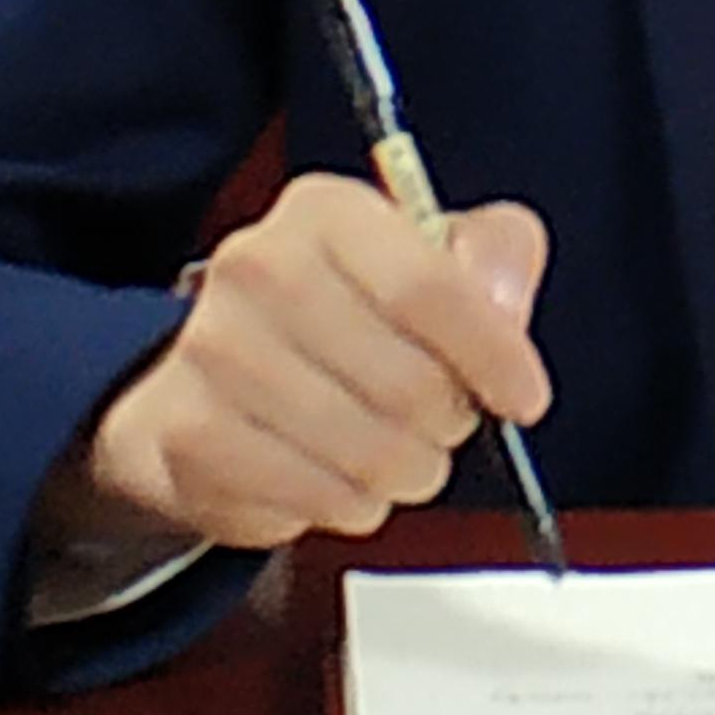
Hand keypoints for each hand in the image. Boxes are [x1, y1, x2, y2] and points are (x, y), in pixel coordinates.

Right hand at [77, 174, 551, 549]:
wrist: (207, 369)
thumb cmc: (340, 312)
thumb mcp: (430, 254)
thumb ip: (494, 256)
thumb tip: (503, 303)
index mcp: (325, 212)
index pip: (428, 288)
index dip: (493, 354)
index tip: (524, 396)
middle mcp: (257, 268)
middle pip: (409, 384)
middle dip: (450, 421)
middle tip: (442, 419)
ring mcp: (214, 352)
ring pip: (371, 454)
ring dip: (406, 469)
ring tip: (392, 449)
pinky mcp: (190, 434)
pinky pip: (320, 499)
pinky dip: (352, 503)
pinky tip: (338, 473)